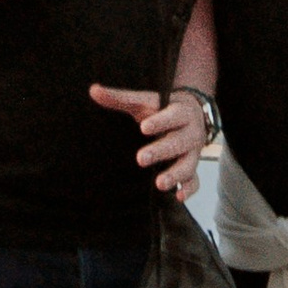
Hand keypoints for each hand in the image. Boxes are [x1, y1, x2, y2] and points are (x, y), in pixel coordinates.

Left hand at [88, 85, 210, 200]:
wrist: (194, 114)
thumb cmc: (163, 109)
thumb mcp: (145, 102)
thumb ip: (121, 98)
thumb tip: (93, 90)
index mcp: (179, 113)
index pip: (171, 116)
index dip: (159, 122)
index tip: (143, 128)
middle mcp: (190, 133)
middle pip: (178, 142)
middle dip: (160, 151)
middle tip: (141, 159)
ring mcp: (192, 152)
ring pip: (188, 164)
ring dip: (175, 174)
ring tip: (159, 184)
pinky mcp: (192, 168)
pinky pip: (195, 181)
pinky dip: (189, 189)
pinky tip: (178, 197)